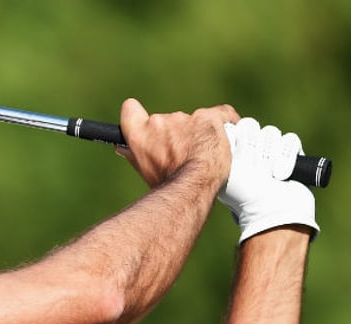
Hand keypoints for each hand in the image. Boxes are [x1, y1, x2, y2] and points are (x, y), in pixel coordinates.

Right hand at [116, 98, 237, 188]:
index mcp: (139, 133)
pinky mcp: (208, 117)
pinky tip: (229, 133)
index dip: (137, 114)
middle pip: (167, 121)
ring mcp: (184, 118)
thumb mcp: (146, 172)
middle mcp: (159, 122)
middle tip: (185, 155)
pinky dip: (226, 122)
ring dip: (200, 133)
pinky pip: (221, 113)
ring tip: (206, 156)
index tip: (146, 123)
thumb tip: (122, 149)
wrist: (194, 185)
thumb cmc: (169, 184)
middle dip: (177, 134)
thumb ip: (134, 155)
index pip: (130, 110)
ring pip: (194, 121)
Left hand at [217, 118, 319, 242]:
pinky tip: (281, 175)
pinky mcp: (293, 153)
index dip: (239, 141)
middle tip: (253, 169)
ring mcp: (274, 149)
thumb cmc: (243, 195)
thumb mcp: (224, 171)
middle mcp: (253, 147)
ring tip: (268, 175)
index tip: (239, 160)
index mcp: (235, 150)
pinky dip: (286, 158)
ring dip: (269, 155)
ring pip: (271, 132)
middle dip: (253, 148)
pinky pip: (290, 140)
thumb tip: (223, 128)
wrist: (272, 212)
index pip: (236, 127)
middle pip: (253, 126)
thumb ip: (217, 148)